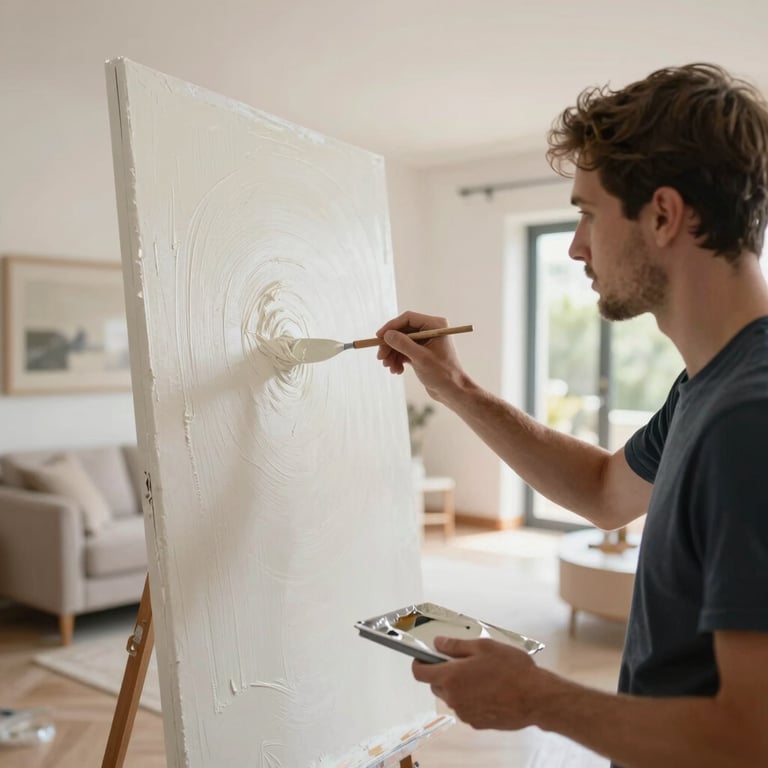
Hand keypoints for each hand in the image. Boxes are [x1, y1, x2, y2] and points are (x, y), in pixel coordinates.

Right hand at [376, 311, 465, 400]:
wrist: (453, 391)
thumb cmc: (442, 374)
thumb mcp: (420, 358)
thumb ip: (403, 344)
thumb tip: (386, 335)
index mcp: (435, 325)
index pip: (408, 319)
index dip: (391, 326)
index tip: (379, 337)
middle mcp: (430, 330)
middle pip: (402, 331)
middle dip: (390, 345)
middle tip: (381, 357)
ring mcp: (426, 341)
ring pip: (401, 342)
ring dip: (393, 354)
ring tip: (389, 367)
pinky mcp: (422, 352)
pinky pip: (405, 351)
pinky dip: (398, 360)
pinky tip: (397, 370)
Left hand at [411, 636, 542, 729]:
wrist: (536, 698)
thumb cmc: (511, 669)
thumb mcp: (483, 647)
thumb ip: (455, 646)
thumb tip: (438, 644)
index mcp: (451, 677)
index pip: (420, 673)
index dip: (418, 663)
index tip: (423, 657)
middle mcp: (454, 698)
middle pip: (436, 684)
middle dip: (443, 672)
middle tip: (461, 661)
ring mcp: (465, 713)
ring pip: (452, 696)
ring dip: (459, 686)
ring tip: (481, 675)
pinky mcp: (477, 723)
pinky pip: (466, 707)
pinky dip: (471, 698)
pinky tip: (489, 690)